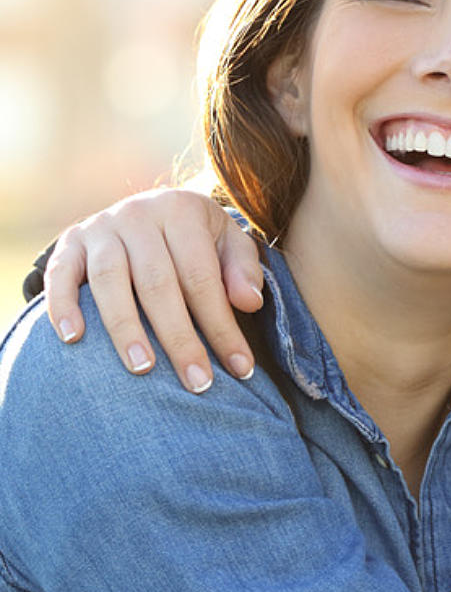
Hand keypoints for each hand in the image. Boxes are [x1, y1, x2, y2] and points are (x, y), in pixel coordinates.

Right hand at [44, 189, 263, 391]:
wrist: (148, 209)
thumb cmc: (196, 239)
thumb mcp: (229, 242)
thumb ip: (242, 270)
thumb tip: (249, 303)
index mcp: (182, 211)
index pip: (202, 277)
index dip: (221, 325)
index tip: (240, 367)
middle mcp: (139, 214)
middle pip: (158, 283)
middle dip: (180, 338)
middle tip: (197, 382)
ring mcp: (100, 227)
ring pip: (110, 281)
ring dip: (125, 328)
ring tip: (142, 369)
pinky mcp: (69, 242)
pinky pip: (59, 274)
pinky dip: (62, 306)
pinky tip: (73, 340)